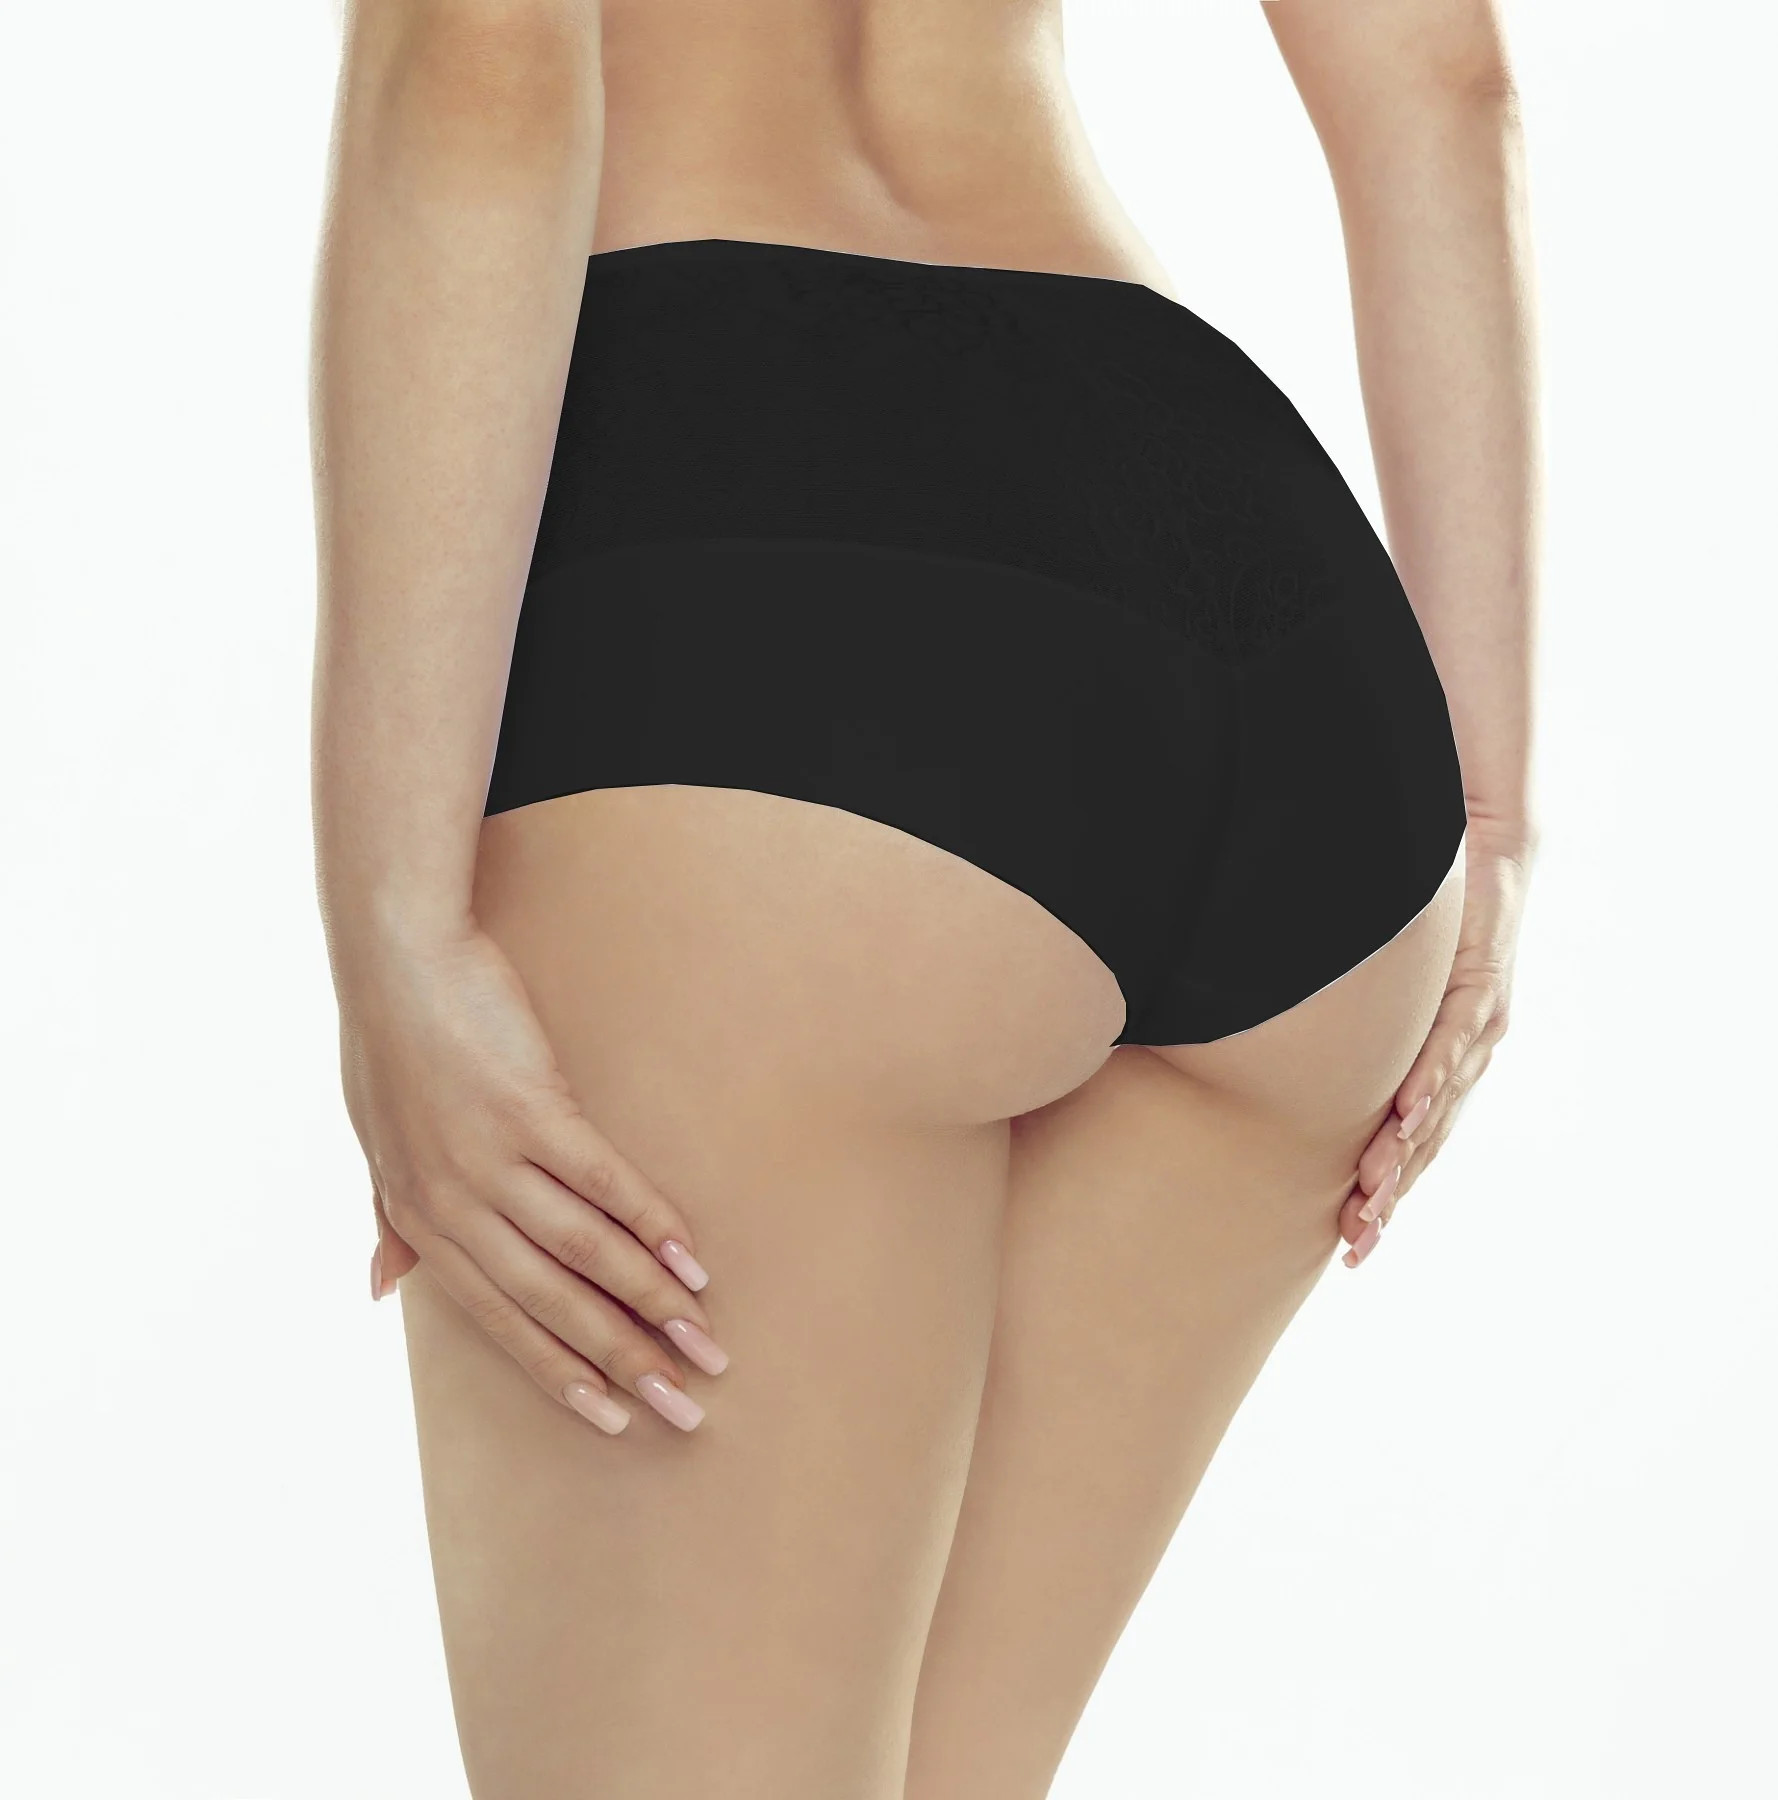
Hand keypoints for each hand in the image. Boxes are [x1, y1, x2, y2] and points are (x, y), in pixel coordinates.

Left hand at [340, 923, 726, 1433]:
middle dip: (623, 1360)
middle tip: (684, 1407)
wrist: (395, 959)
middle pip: (552, 1302)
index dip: (561, 1373)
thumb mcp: (375, 1146)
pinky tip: (690, 1258)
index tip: (614, 1419)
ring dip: (651, 1302)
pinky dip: (650, 1223)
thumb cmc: (390, 1050)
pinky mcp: (530, 1108)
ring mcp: (491, 1158)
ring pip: (584, 1251)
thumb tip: (378, 1290)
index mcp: (423, 1220)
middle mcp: (455, 1203)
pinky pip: (601, 1181)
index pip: (501, 1320)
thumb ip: (387, 1221)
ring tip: (704, 1339)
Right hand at [1339, 825, 1534, 1266]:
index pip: (1408, 1146)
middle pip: (1423, 1146)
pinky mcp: (1480, 987)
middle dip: (1389, 1200)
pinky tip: (1405, 1119)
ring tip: (1371, 1199)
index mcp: (1442, 1064)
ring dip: (1403, 1156)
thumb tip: (1286, 1050)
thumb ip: (1349, 1024)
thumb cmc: (1426, 916)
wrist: (1489, 850)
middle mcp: (1465, 1057)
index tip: (1350, 1245)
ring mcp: (1475, 1028)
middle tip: (1355, 1247)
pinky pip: (1449, 1044)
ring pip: (1436, 1108)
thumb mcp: (1381, 983)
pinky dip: (1429, 1085)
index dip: (1383, 1197)